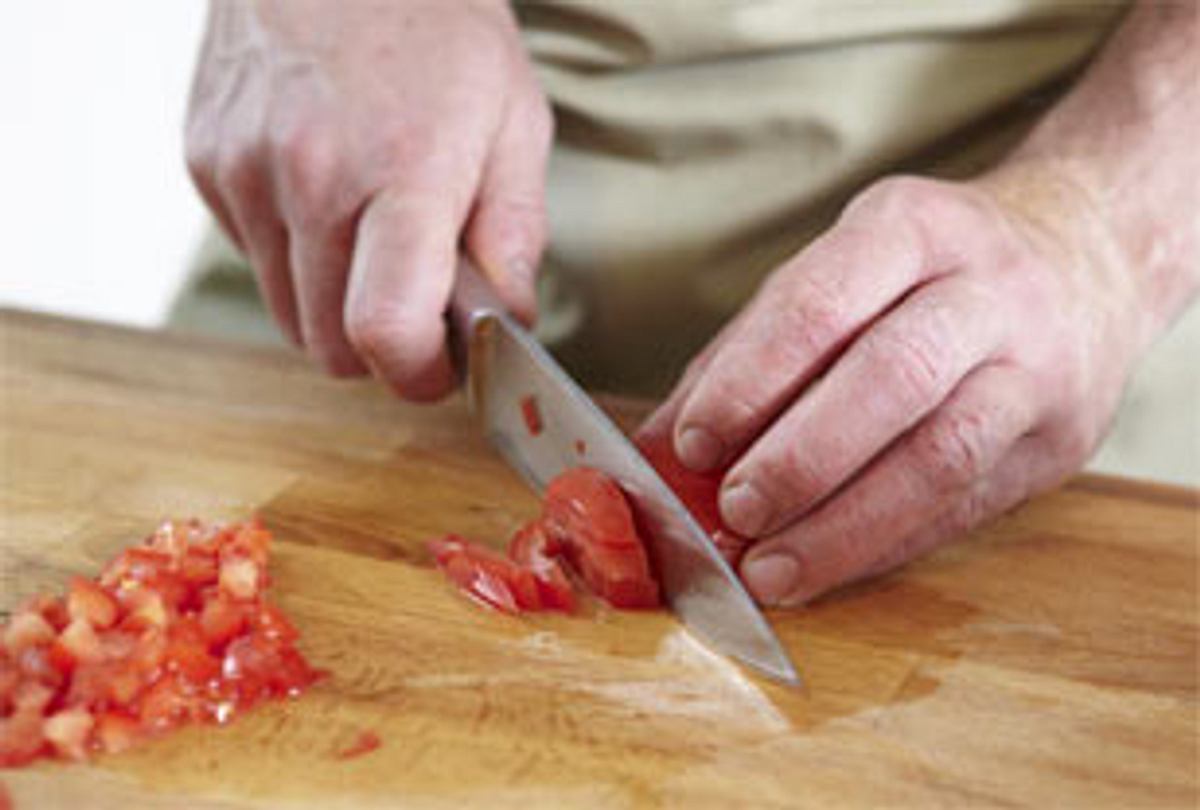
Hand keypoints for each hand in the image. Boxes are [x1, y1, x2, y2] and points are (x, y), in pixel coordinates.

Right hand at [185, 0, 551, 397]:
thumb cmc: (439, 29)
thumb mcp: (515, 120)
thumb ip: (514, 234)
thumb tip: (509, 324)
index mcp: (403, 168)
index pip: (385, 329)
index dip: (417, 375)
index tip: (440, 368)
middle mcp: (310, 174)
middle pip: (331, 346)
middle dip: (382, 349)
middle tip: (418, 303)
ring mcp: (244, 168)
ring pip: (287, 315)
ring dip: (334, 307)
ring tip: (372, 238)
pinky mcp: (204, 160)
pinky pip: (253, 257)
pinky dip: (293, 256)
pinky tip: (325, 196)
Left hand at [641, 167, 1147, 605]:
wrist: (1088, 256)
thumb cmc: (926, 275)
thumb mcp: (841, 273)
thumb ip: (747, 354)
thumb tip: (655, 450)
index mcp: (912, 227)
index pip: (822, 300)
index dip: (751, 379)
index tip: (694, 443)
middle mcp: (987, 289)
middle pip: (892, 376)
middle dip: (802, 456)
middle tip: (734, 510)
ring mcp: (1037, 366)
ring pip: (942, 455)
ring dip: (844, 525)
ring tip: (770, 567)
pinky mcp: (1061, 440)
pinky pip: (966, 505)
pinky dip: (883, 545)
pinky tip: (824, 567)